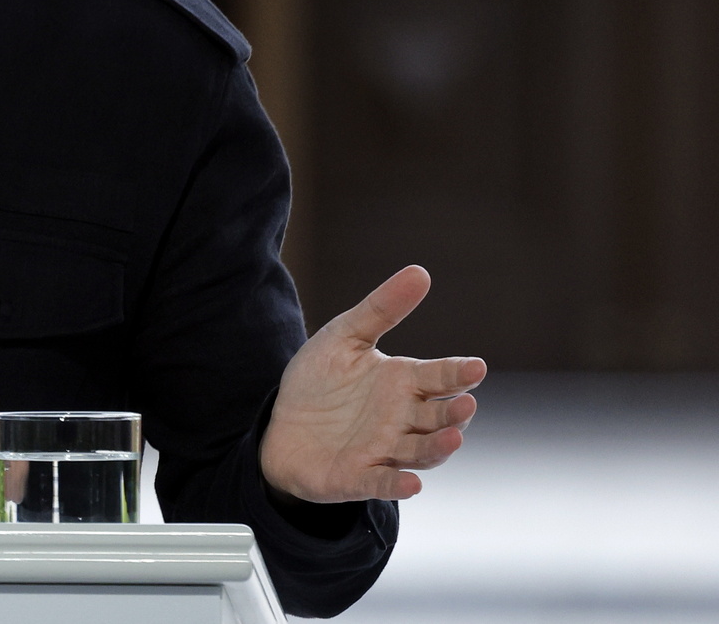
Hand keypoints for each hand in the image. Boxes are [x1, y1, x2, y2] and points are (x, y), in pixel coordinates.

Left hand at [259, 265, 484, 502]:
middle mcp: (402, 419)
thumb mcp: (345, 337)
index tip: (476, 367)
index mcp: (403, 382)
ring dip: (437, 447)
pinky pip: (383, 483)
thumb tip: (420, 271)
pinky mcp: (358, 477)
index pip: (439, 376)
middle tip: (466, 403)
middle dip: (453, 412)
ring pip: (421, 452)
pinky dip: (398, 485)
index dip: (458, 373)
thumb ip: (381, 309)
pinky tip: (412, 484)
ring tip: (453, 437)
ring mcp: (383, 450)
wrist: (281, 425)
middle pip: (438, 417)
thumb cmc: (320, 382)